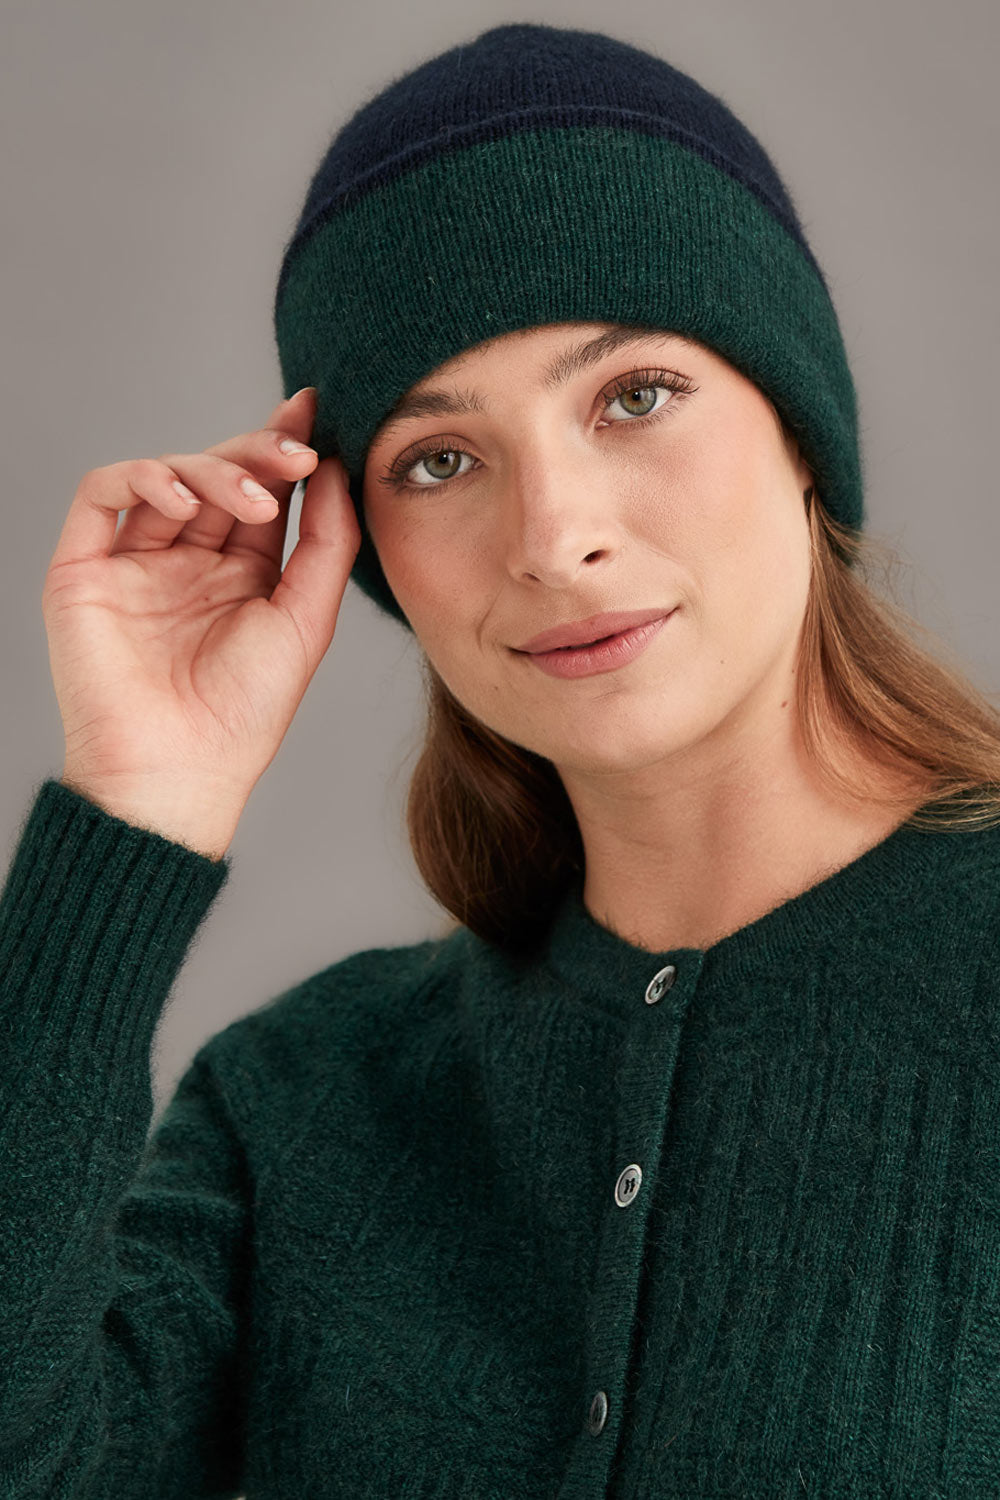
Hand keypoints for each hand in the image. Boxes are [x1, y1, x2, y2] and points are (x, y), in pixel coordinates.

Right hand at [42, 387, 361, 852]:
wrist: (180, 768)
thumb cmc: (245, 712)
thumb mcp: (306, 618)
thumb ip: (325, 542)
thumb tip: (332, 468)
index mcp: (241, 575)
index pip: (261, 493)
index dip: (283, 448)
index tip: (314, 410)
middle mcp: (188, 563)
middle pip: (218, 475)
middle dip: (256, 452)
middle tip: (294, 450)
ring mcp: (135, 563)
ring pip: (166, 476)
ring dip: (212, 469)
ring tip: (252, 498)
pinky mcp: (84, 568)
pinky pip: (103, 494)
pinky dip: (142, 478)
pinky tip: (182, 498)